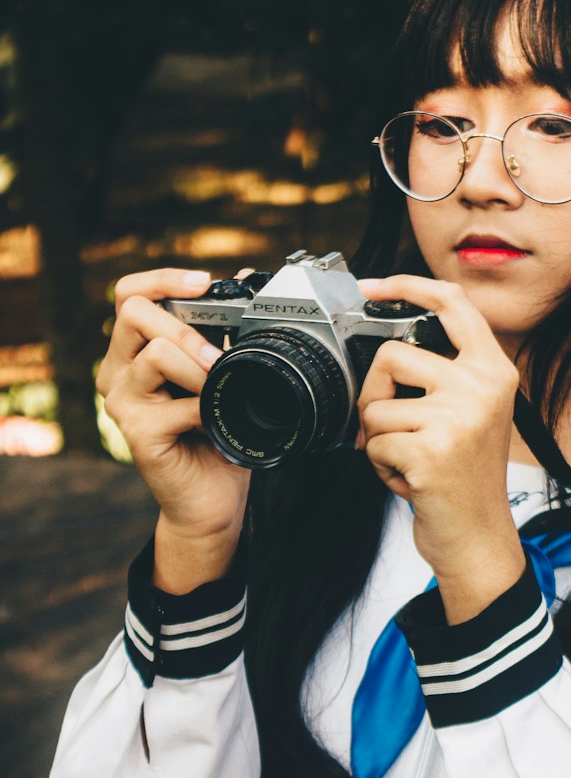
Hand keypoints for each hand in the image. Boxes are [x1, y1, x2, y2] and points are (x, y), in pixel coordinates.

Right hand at [98, 269, 250, 588]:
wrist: (212, 501)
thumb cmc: (218, 436)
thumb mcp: (223, 375)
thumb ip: (223, 332)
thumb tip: (246, 277)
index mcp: (134, 352)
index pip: (128, 294)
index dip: (163, 279)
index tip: (205, 282)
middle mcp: (118, 372)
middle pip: (132, 311)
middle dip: (185, 326)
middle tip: (217, 355)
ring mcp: (122, 402)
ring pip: (154, 352)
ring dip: (198, 366)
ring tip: (219, 388)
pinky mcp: (135, 432)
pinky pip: (173, 402)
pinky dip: (205, 406)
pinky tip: (216, 420)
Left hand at [355, 276, 525, 621]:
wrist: (478, 538)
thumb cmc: (464, 477)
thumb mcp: (471, 414)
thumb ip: (445, 374)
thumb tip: (386, 344)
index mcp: (494, 371)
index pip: (454, 305)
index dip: (409, 285)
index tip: (373, 286)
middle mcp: (482, 387)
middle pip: (393, 355)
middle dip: (377, 394)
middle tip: (398, 428)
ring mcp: (459, 417)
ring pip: (376, 405)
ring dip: (379, 439)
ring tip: (410, 460)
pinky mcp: (432, 449)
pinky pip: (373, 442)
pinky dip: (380, 466)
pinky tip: (409, 479)